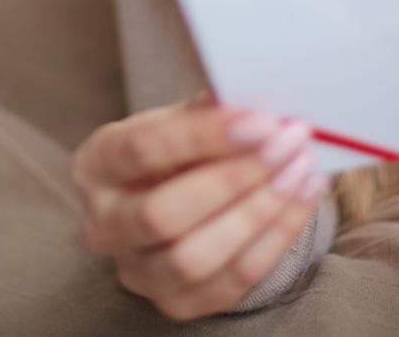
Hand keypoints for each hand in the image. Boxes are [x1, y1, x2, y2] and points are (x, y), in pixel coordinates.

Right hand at [71, 91, 329, 320]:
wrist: (177, 199)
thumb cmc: (176, 151)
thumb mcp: (178, 119)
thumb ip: (207, 108)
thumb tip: (252, 95)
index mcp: (96, 164)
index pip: (143, 150)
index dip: (205, 136)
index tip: (262, 120)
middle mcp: (103, 225)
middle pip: (163, 214)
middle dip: (235, 178)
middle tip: (288, 143)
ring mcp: (137, 272)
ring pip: (195, 257)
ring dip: (260, 210)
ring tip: (301, 169)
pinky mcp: (176, 303)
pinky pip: (233, 280)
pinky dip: (276, 236)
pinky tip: (302, 197)